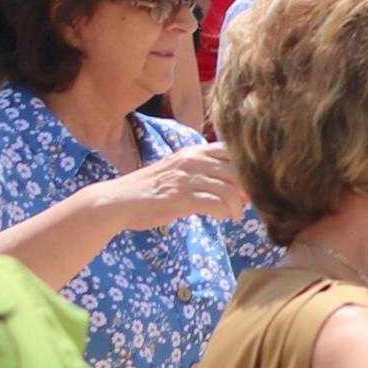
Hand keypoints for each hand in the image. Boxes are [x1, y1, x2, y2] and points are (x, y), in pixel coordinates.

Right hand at [98, 145, 247, 227]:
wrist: (118, 201)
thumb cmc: (153, 189)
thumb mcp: (181, 170)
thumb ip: (207, 172)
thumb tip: (242, 187)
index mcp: (195, 151)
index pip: (234, 152)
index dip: (248, 169)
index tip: (249, 184)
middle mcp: (192, 160)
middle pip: (238, 171)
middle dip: (247, 189)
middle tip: (244, 203)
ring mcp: (186, 178)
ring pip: (230, 189)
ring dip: (237, 205)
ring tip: (234, 214)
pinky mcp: (181, 198)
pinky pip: (216, 204)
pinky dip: (224, 212)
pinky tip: (221, 217)